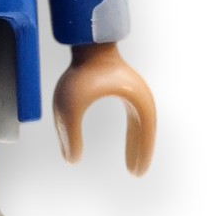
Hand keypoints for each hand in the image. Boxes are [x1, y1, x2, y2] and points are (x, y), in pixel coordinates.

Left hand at [51, 43, 155, 175]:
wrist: (86, 41)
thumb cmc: (80, 71)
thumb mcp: (69, 106)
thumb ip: (69, 133)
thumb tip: (71, 160)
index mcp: (136, 99)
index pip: (144, 133)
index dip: (140, 153)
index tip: (136, 174)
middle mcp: (140, 96)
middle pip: (145, 131)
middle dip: (140, 153)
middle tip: (136, 174)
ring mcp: (134, 91)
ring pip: (141, 126)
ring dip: (137, 145)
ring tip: (133, 166)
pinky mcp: (124, 89)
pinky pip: (134, 118)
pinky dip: (134, 134)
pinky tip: (129, 146)